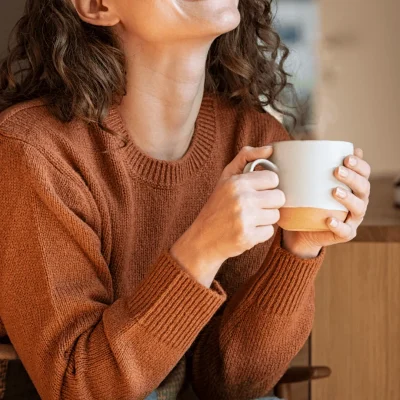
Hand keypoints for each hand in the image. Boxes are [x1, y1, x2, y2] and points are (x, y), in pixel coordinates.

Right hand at [171, 146, 284, 286]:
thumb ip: (246, 157)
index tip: (257, 191)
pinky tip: (247, 231)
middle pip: (279, 197)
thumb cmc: (216, 206)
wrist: (202, 239)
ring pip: (276, 215)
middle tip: (254, 207)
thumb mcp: (226, 178)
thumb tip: (270, 148)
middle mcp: (241, 199)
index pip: (273, 179)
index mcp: (237, 182)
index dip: (267, 186)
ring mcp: (245, 219)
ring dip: (265, 219)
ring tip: (249, 219)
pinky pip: (270, 232)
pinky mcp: (248, 237)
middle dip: (269, 203)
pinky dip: (260, 233)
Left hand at [283, 148, 370, 257]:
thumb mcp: (307, 183)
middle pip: (363, 187)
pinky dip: (338, 225)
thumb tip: (293, 147)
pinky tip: (329, 220)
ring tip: (334, 191)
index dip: (359, 164)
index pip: (364, 172)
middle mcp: (357, 201)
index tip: (346, 157)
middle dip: (353, 177)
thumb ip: (306, 167)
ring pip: (358, 208)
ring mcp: (352, 219)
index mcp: (353, 186)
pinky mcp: (344, 234)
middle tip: (337, 171)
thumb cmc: (307, 201)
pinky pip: (345, 231)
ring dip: (348, 199)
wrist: (301, 230)